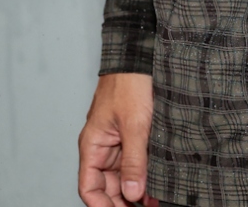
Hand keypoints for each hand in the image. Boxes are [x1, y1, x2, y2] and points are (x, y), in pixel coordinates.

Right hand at [78, 72, 158, 206]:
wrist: (139, 55)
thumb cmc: (129, 83)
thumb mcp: (134, 125)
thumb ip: (133, 161)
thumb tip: (131, 194)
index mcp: (93, 145)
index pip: (89, 187)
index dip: (102, 206)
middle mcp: (102, 146)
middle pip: (107, 186)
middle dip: (124, 201)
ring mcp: (117, 141)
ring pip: (122, 175)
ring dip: (136, 189)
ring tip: (156, 201)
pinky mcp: (132, 134)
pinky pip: (134, 160)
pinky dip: (144, 173)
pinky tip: (158, 184)